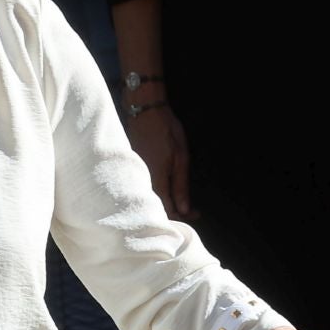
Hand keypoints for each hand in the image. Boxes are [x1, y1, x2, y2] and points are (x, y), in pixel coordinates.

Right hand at [127, 102, 196, 219]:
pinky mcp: (133, 170)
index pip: (168, 211)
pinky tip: (167, 191)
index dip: (183, 217)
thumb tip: (184, 209)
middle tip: (191, 210)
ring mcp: (136, 176)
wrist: (145, 111)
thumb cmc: (166, 132)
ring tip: (182, 203)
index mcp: (156, 182)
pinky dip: (157, 195)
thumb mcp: (181, 158)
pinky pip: (145, 189)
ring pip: (150, 200)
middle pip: (157, 209)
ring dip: (166, 204)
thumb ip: (181, 185)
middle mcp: (142, 183)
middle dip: (176, 213)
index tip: (196, 213)